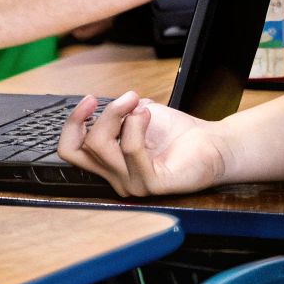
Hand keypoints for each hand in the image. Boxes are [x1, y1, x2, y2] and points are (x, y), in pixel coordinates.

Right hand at [56, 91, 231, 197]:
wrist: (213, 143)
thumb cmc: (177, 133)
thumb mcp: (136, 116)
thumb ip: (114, 114)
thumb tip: (102, 104)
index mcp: (109, 164)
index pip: (69, 152)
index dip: (72, 124)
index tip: (89, 101)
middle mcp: (117, 179)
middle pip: (85, 146)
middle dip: (103, 115)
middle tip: (127, 98)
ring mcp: (133, 184)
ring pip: (102, 146)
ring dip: (119, 114)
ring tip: (141, 105)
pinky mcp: (152, 184)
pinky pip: (130, 151)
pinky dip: (136, 125)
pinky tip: (148, 115)